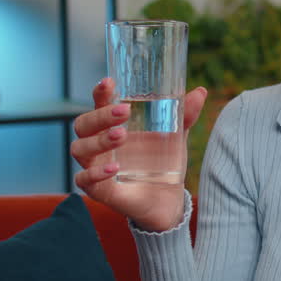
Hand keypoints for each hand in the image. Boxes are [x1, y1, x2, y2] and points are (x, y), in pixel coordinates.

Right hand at [71, 78, 208, 231]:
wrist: (168, 199)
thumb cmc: (164, 161)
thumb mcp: (176, 136)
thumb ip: (184, 115)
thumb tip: (200, 92)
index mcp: (112, 125)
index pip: (98, 104)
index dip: (100, 93)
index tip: (109, 82)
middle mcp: (98, 143)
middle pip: (83, 124)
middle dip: (100, 116)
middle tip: (123, 111)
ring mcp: (95, 166)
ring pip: (80, 149)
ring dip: (99, 140)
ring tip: (122, 135)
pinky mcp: (98, 189)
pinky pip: (83, 180)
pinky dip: (95, 173)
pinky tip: (114, 168)